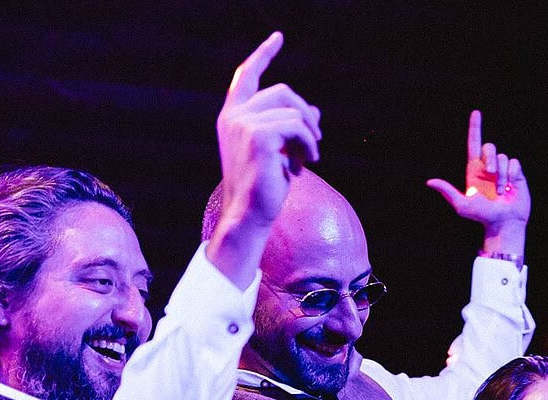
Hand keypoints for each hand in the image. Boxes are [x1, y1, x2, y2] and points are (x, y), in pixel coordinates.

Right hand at [208, 32, 321, 283]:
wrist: (248, 214)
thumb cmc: (263, 187)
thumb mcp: (279, 151)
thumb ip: (291, 127)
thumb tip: (314, 110)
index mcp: (232, 116)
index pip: (246, 75)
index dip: (263, 54)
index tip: (278, 37)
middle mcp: (234, 115)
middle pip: (282, 91)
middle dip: (305, 113)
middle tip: (315, 141)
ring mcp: (243, 124)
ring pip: (293, 110)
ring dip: (309, 135)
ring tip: (307, 159)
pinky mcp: (258, 136)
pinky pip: (297, 126)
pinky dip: (309, 144)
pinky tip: (306, 163)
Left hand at [426, 110, 529, 258]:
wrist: (503, 223)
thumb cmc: (482, 216)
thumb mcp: (462, 205)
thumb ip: (447, 191)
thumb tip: (429, 182)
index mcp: (474, 169)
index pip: (474, 143)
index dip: (475, 127)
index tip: (476, 112)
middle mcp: (488, 167)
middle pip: (489, 147)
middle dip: (490, 159)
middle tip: (491, 176)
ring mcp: (502, 170)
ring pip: (502, 157)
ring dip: (501, 175)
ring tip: (500, 191)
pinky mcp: (516, 174)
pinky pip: (514, 163)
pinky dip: (511, 175)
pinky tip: (510, 187)